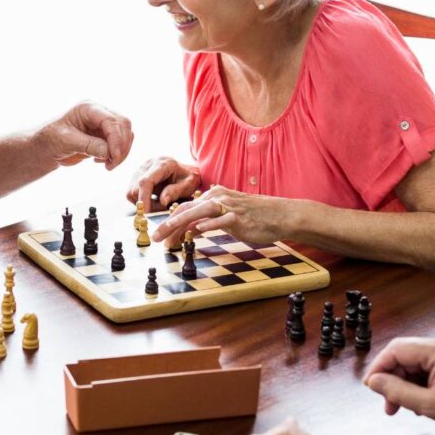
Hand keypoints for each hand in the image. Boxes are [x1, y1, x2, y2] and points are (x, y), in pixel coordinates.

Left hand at [44, 102, 132, 170]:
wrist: (46, 149)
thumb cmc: (50, 140)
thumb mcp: (66, 142)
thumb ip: (89, 145)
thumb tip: (109, 152)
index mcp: (88, 109)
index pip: (111, 120)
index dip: (116, 138)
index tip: (114, 156)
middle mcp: (98, 113)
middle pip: (123, 125)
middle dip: (122, 146)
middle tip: (112, 164)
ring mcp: (103, 125)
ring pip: (125, 135)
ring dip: (121, 152)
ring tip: (107, 165)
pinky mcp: (105, 136)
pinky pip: (120, 144)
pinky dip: (116, 155)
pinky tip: (102, 161)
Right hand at [126, 156, 199, 210]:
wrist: (185, 171)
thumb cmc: (188, 178)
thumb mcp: (189, 184)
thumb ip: (176, 191)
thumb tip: (162, 201)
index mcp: (162, 164)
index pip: (145, 182)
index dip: (144, 198)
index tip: (147, 214)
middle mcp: (148, 165)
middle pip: (136, 188)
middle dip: (147, 204)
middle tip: (163, 208)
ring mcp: (140, 170)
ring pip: (131, 192)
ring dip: (144, 203)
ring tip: (160, 205)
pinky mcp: (136, 177)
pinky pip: (132, 193)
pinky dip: (142, 201)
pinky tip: (154, 201)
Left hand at [151, 186, 292, 246]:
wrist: (279, 215)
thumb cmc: (254, 217)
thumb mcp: (226, 218)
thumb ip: (208, 222)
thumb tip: (189, 231)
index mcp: (213, 196)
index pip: (185, 207)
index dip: (169, 221)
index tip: (160, 235)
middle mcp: (217, 198)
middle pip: (186, 209)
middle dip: (168, 224)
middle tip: (155, 238)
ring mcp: (228, 206)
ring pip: (197, 213)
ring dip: (179, 225)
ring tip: (167, 237)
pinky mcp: (238, 217)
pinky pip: (219, 220)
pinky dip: (207, 225)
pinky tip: (196, 231)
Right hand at [363, 335, 434, 434]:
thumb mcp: (430, 405)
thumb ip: (397, 391)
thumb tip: (374, 382)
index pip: (396, 349)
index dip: (379, 367)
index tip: (371, 386)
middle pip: (405, 355)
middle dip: (392, 378)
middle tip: (387, 404)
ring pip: (415, 362)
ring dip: (405, 382)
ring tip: (402, 407)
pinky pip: (428, 366)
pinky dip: (419, 382)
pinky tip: (418, 401)